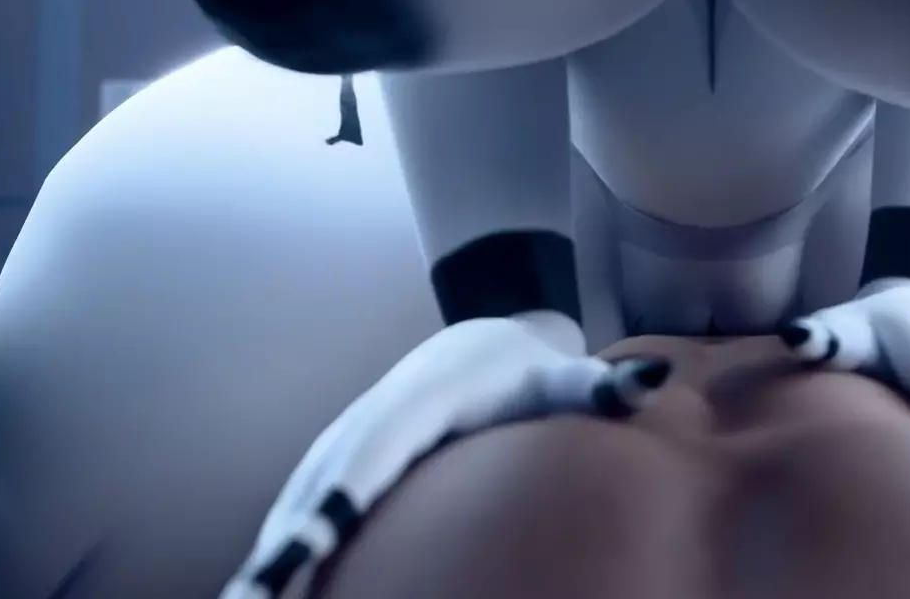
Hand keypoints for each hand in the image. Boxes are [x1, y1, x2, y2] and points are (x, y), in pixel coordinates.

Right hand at [220, 312, 671, 598]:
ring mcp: (337, 451)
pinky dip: (274, 565)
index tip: (296, 555)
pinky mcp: (331, 474)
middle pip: (309, 500)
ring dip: (264, 570)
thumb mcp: (564, 376)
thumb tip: (645, 385)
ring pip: (289, 516)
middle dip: (276, 560)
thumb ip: (598, 386)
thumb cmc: (528, 371)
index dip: (329, 512)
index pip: (364, 464)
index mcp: (408, 406)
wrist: (484, 340)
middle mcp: (359, 429)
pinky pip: (295, 523)